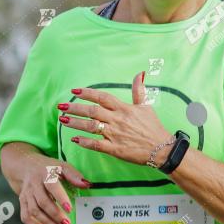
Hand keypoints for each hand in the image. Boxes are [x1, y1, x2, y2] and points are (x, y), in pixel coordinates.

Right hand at [19, 156, 90, 223]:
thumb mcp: (62, 166)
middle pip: (43, 202)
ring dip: (47, 223)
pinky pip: (25, 216)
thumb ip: (74, 175)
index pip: (52, 186)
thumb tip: (86, 184)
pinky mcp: (22, 202)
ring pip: (34, 211)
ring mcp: (27, 194)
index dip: (61, 198)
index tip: (69, 209)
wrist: (26, 166)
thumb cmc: (47, 167)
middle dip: (55, 215)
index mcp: (45, 174)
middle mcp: (34, 184)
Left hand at [57, 72, 173, 165]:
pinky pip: (96, 144)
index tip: (75, 91)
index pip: (102, 97)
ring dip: (76, 123)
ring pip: (91, 127)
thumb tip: (140, 73)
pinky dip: (85, 142)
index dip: (88, 93)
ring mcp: (115, 135)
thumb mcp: (146, 106)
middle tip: (61, 106)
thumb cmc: (153, 127)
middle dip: (75, 107)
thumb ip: (139, 90)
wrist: (162, 149)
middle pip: (92, 111)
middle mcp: (118, 120)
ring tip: (63, 120)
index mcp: (124, 109)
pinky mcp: (115, 149)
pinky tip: (75, 139)